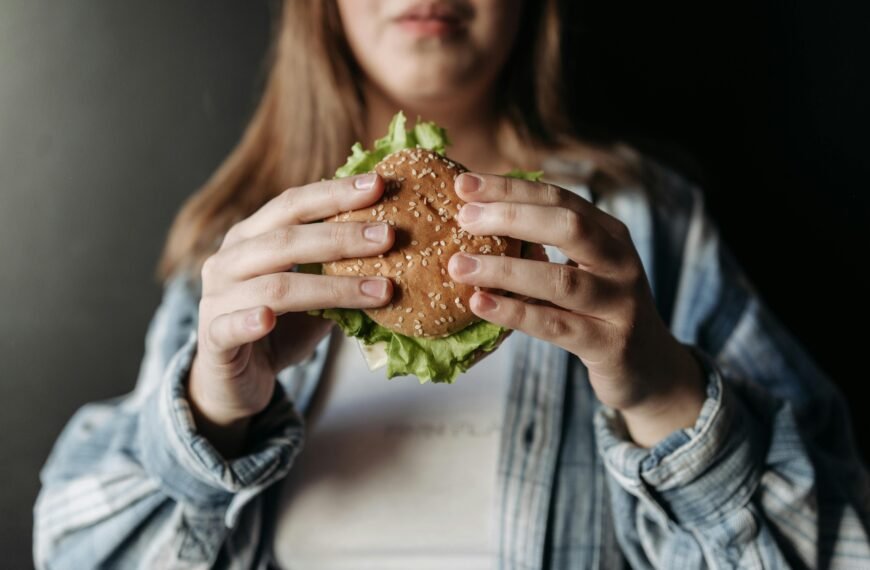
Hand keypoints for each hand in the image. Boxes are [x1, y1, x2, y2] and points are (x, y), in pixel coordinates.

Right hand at [189, 173, 394, 454]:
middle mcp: (230, 260)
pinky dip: (249, 321)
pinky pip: (229, 327)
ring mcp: (216, 298)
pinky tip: (268, 318)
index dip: (333, 193)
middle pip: (285, 238)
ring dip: (332, 288)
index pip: (292, 204)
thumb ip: (341, 271)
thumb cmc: (280, 330)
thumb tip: (400, 247)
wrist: (236, 381)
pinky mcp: (212, 340)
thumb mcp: (315, 296)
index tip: (378, 184)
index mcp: (252, 237)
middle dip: (341, 235)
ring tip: (380, 290)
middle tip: (388, 236)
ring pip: (274, 286)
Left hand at [448, 173, 703, 446]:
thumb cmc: (598, 311)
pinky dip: (515, 312)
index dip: (511, 189)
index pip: (558, 198)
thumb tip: (477, 220)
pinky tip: (480, 303)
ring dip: (505, 269)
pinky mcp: (609, 345)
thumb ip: (543, 246)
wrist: (650, 368)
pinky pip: (555, 326)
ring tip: (459, 265)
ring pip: (560, 280)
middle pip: (567, 227)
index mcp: (610, 234)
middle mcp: (620, 262)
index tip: (464, 184)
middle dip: (511, 217)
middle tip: (463, 218)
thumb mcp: (582, 269)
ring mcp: (619, 304)